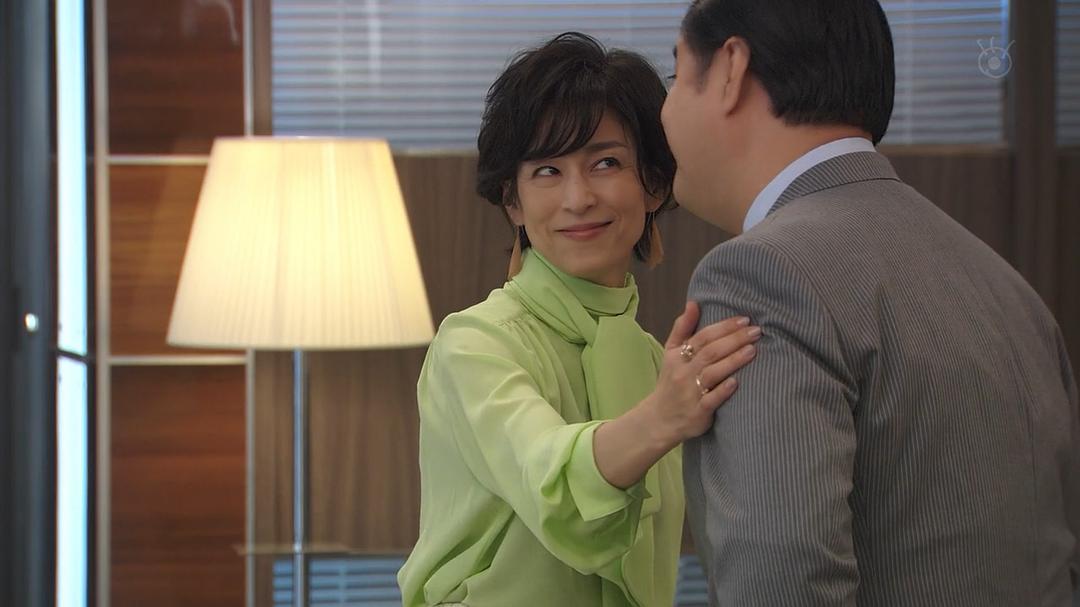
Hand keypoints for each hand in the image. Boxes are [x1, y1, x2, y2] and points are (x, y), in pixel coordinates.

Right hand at [645, 301, 759, 443]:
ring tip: (752, 350)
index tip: (744, 319)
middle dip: (734, 340)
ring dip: (732, 360)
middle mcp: (683, 372)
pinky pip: (711, 400)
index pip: (702, 337)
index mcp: (677, 356)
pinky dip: (723, 391)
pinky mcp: (698, 412)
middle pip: (710, 352)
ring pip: (712, 373)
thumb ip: (682, 328)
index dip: (723, 327)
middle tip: (756, 331)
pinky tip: (736, 382)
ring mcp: (690, 393)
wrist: (659, 419)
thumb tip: (694, 303)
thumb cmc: (671, 382)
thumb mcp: (670, 353)